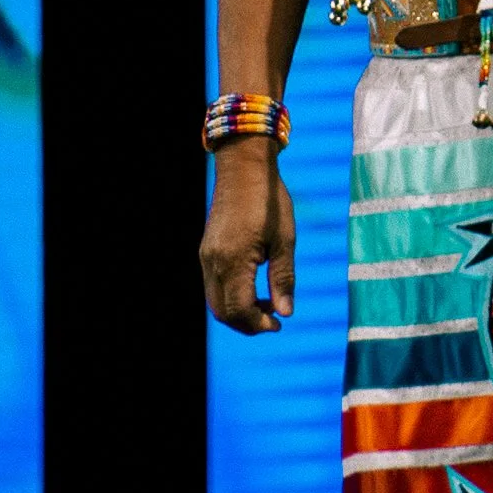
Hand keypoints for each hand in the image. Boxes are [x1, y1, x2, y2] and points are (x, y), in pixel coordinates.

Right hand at [200, 140, 295, 334]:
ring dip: (239, 310)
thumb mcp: (285, 241)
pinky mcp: (207, 250)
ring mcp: (207, 256)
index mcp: (234, 261)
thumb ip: (283, 278)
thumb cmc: (270, 201)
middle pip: (222, 312)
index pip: (238, 310)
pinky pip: (214, 284)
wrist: (244, 169)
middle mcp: (214, 262)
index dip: (258, 324)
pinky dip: (232, 295)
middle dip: (247, 323)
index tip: (280, 323)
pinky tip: (254, 286)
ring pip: (215, 300)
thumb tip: (286, 312)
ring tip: (267, 303)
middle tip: (274, 319)